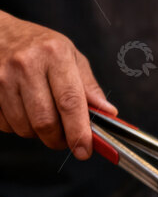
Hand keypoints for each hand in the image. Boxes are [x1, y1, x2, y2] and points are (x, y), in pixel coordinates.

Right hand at [0, 12, 116, 159]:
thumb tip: (108, 113)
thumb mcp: (71, 56)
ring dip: (37, 133)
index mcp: (55, 55)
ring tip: (42, 116)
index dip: (78, 132)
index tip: (84, 150)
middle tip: (64, 138)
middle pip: (45, 121)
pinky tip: (22, 110)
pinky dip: (16, 126)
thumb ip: (89, 87)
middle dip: (58, 139)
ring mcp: (2, 76)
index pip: (70, 102)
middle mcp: (26, 64)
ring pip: (24, 127)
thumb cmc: (39, 45)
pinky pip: (4, 124)